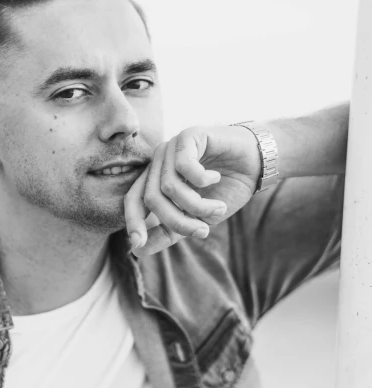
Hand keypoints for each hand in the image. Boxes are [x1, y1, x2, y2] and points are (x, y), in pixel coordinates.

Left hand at [124, 124, 260, 255]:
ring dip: (197, 206)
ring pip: (169, 186)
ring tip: (218, 207)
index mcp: (157, 179)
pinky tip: (215, 177)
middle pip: (152, 198)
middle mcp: (160, 162)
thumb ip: (169, 231)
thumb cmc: (226, 190)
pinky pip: (185, 166)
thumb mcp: (197, 218)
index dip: (133, 221)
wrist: (255, 165)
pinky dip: (202, 180)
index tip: (137, 244)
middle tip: (203, 230)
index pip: (133, 199)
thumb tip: (138, 251)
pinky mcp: (189, 135)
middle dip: (177, 221)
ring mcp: (172, 147)